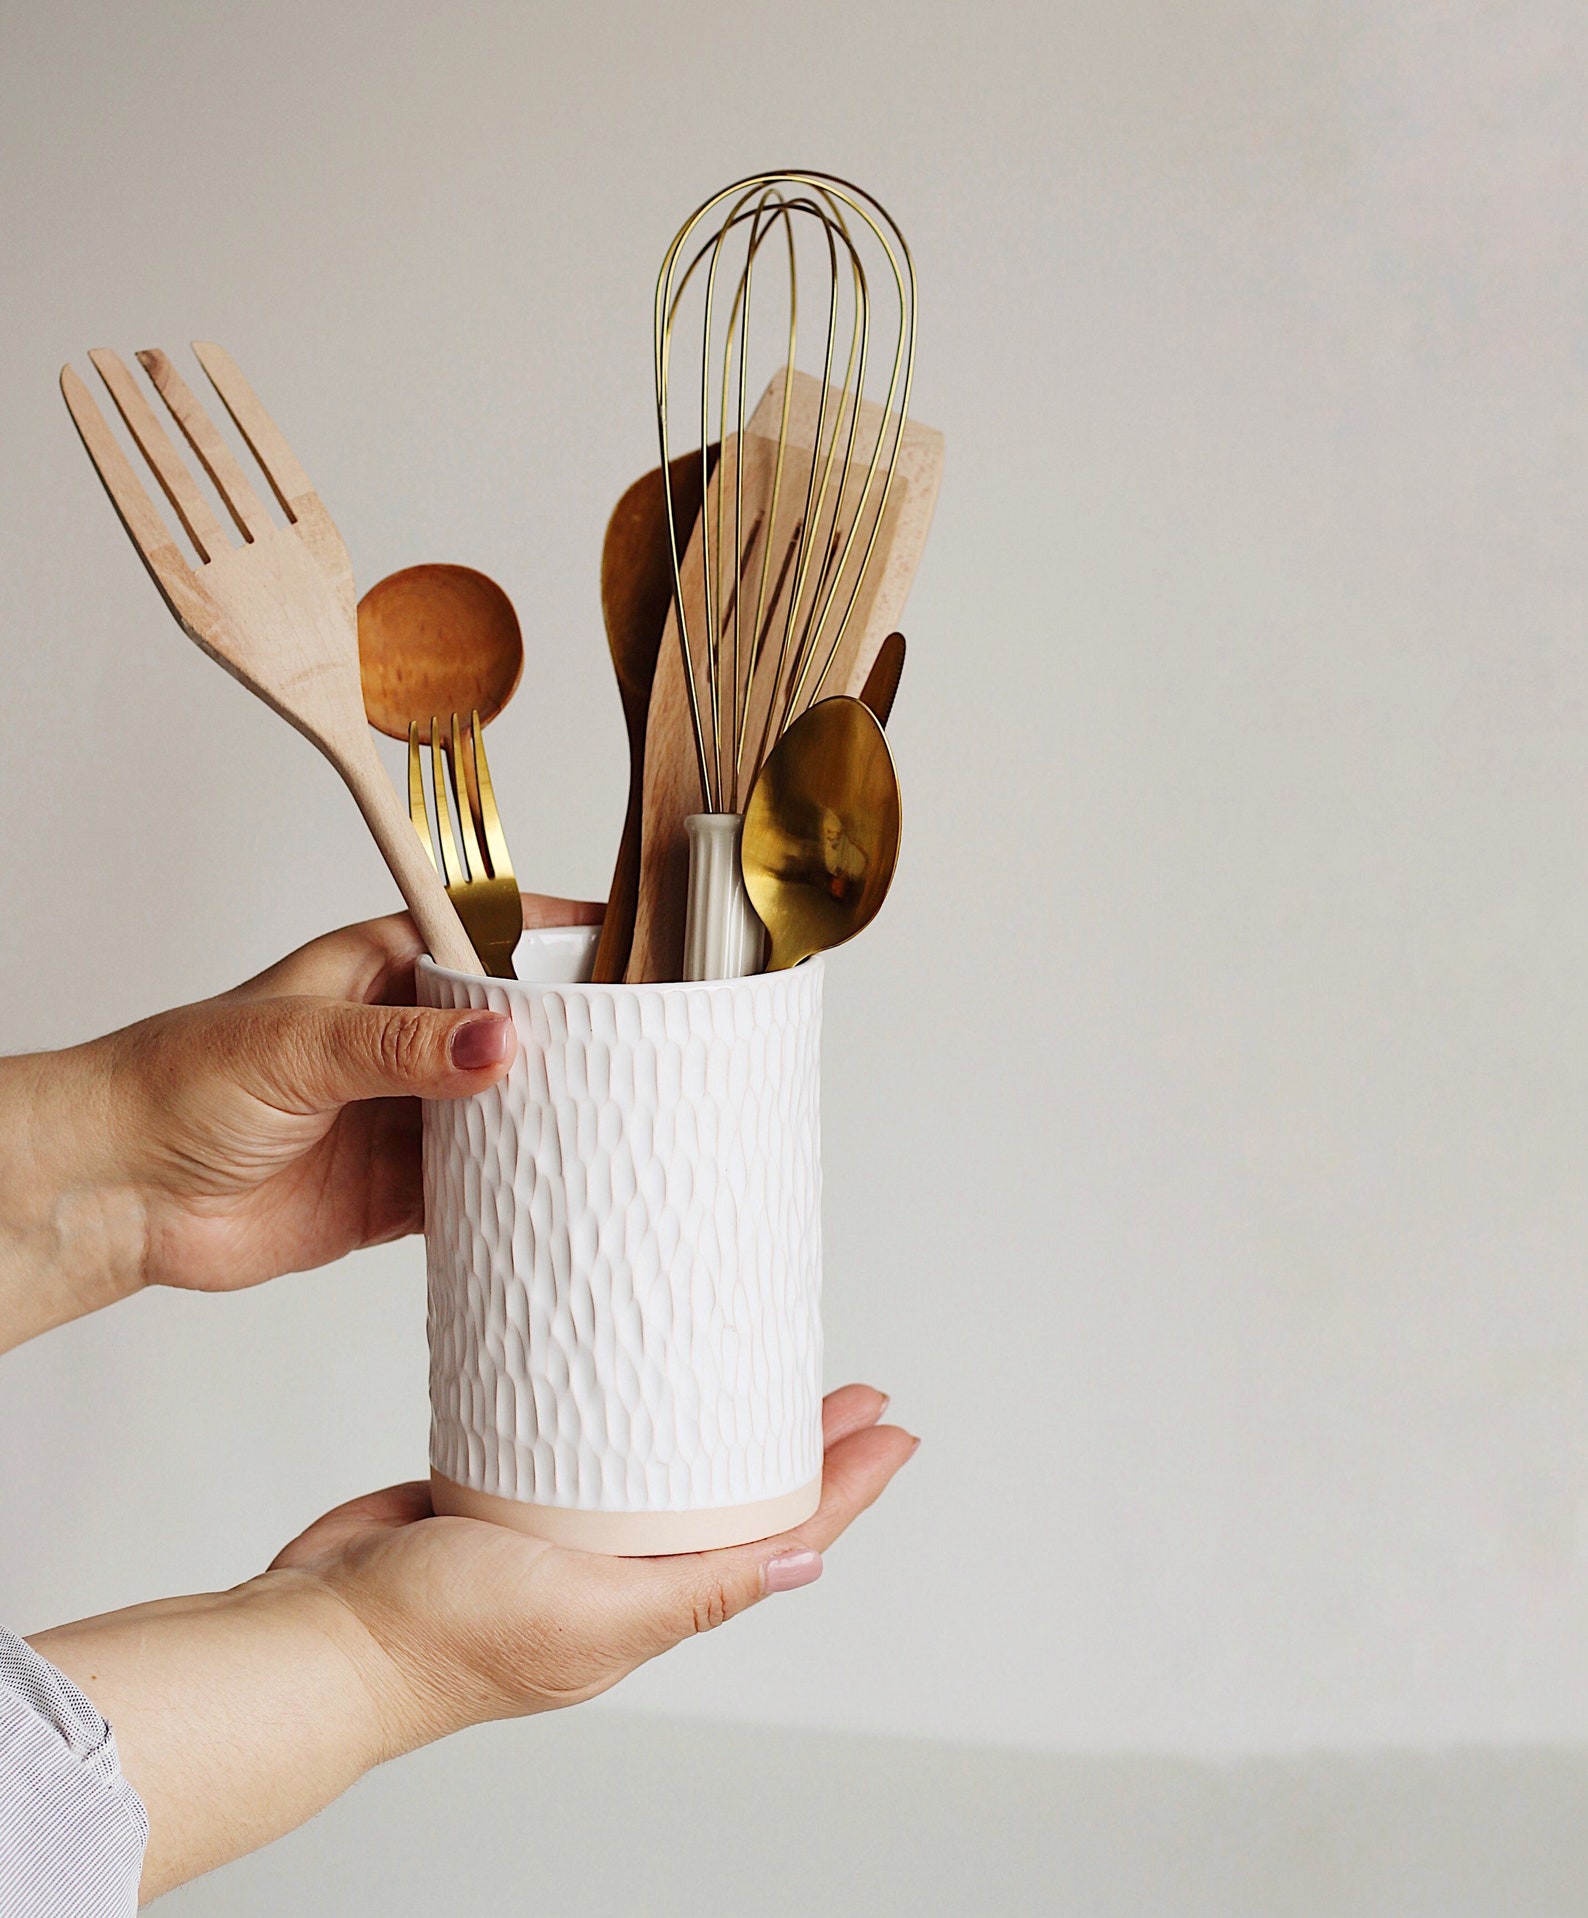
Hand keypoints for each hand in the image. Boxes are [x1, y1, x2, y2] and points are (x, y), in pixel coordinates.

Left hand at [0, 896, 598, 1347]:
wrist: (118, 1191)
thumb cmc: (178, 1081)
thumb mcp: (300, 1044)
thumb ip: (403, 1047)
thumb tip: (500, 1043)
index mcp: (382, 970)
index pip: (489, 939)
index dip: (556, 941)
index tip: (627, 951)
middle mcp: (402, 1040)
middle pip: (511, 1034)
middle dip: (568, 1044)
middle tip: (643, 1053)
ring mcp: (402, 1116)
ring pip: (501, 1114)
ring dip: (545, 1125)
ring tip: (617, 1126)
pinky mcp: (394, 1192)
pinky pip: (474, 1190)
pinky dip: (512, 1195)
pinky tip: (553, 1195)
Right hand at [37, 1386, 918, 1899]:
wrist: (321, 1631)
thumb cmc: (440, 1639)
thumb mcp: (589, 1615)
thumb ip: (697, 1589)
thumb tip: (810, 1564)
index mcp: (652, 1601)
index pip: (780, 1534)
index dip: (845, 1484)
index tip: (894, 1428)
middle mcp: (620, 1569)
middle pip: (737, 1493)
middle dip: (802, 1442)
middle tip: (851, 1386)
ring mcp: (566, 1531)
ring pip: (668, 1468)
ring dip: (723, 1422)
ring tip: (765, 1371)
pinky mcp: (510, 1491)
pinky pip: (591, 1448)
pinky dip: (631, 1414)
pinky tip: (642, 1376)